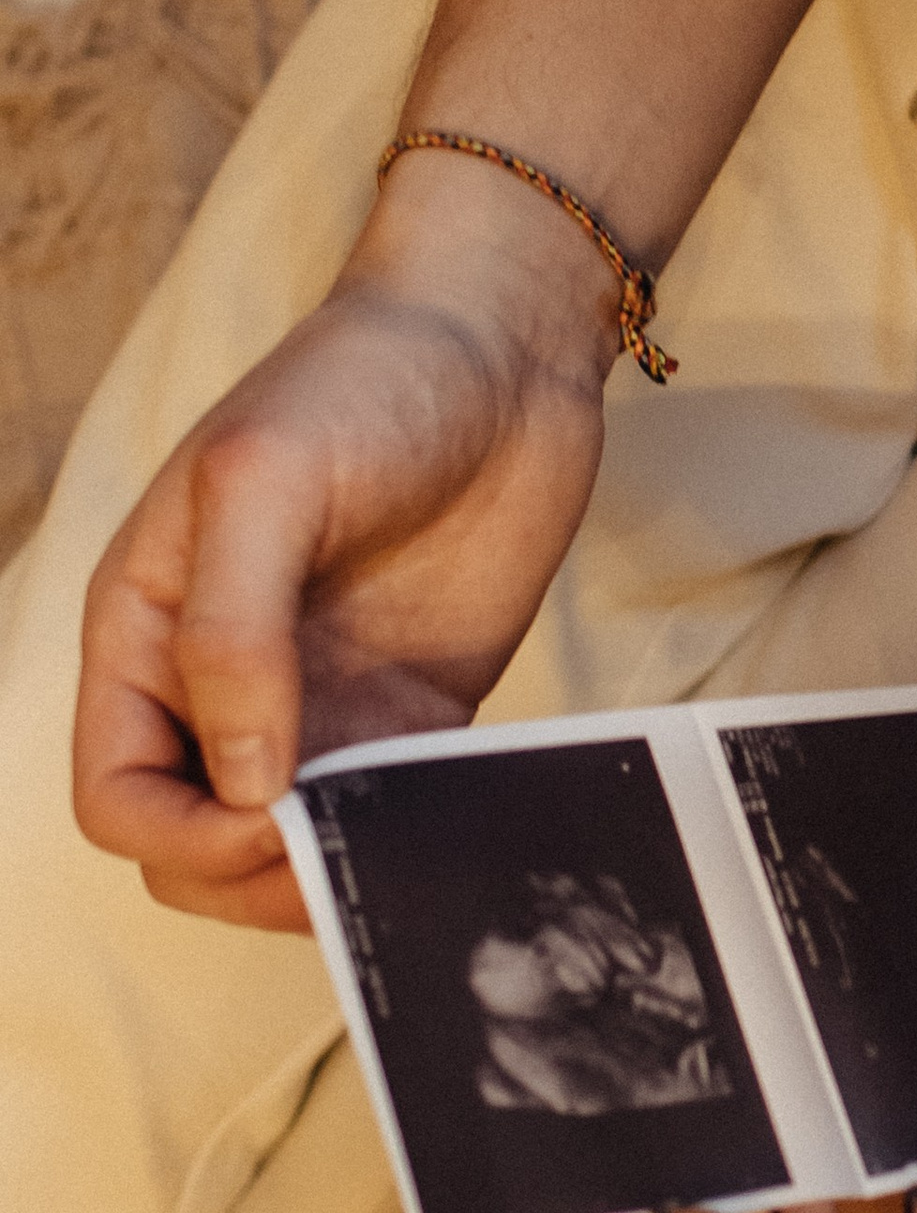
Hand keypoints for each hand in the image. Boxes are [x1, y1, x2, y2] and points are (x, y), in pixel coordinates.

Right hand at [74, 177, 620, 931]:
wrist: (501, 342)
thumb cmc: (363, 380)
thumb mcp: (261, 484)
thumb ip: (232, 638)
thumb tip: (244, 783)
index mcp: (149, 632)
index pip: (119, 796)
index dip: (181, 836)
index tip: (270, 816)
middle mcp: (223, 682)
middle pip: (197, 846)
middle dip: (255, 871)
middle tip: (347, 833)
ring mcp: (321, 700)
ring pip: (293, 845)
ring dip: (337, 864)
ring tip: (402, 834)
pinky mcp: (413, 706)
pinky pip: (391, 808)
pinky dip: (410, 832)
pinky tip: (453, 819)